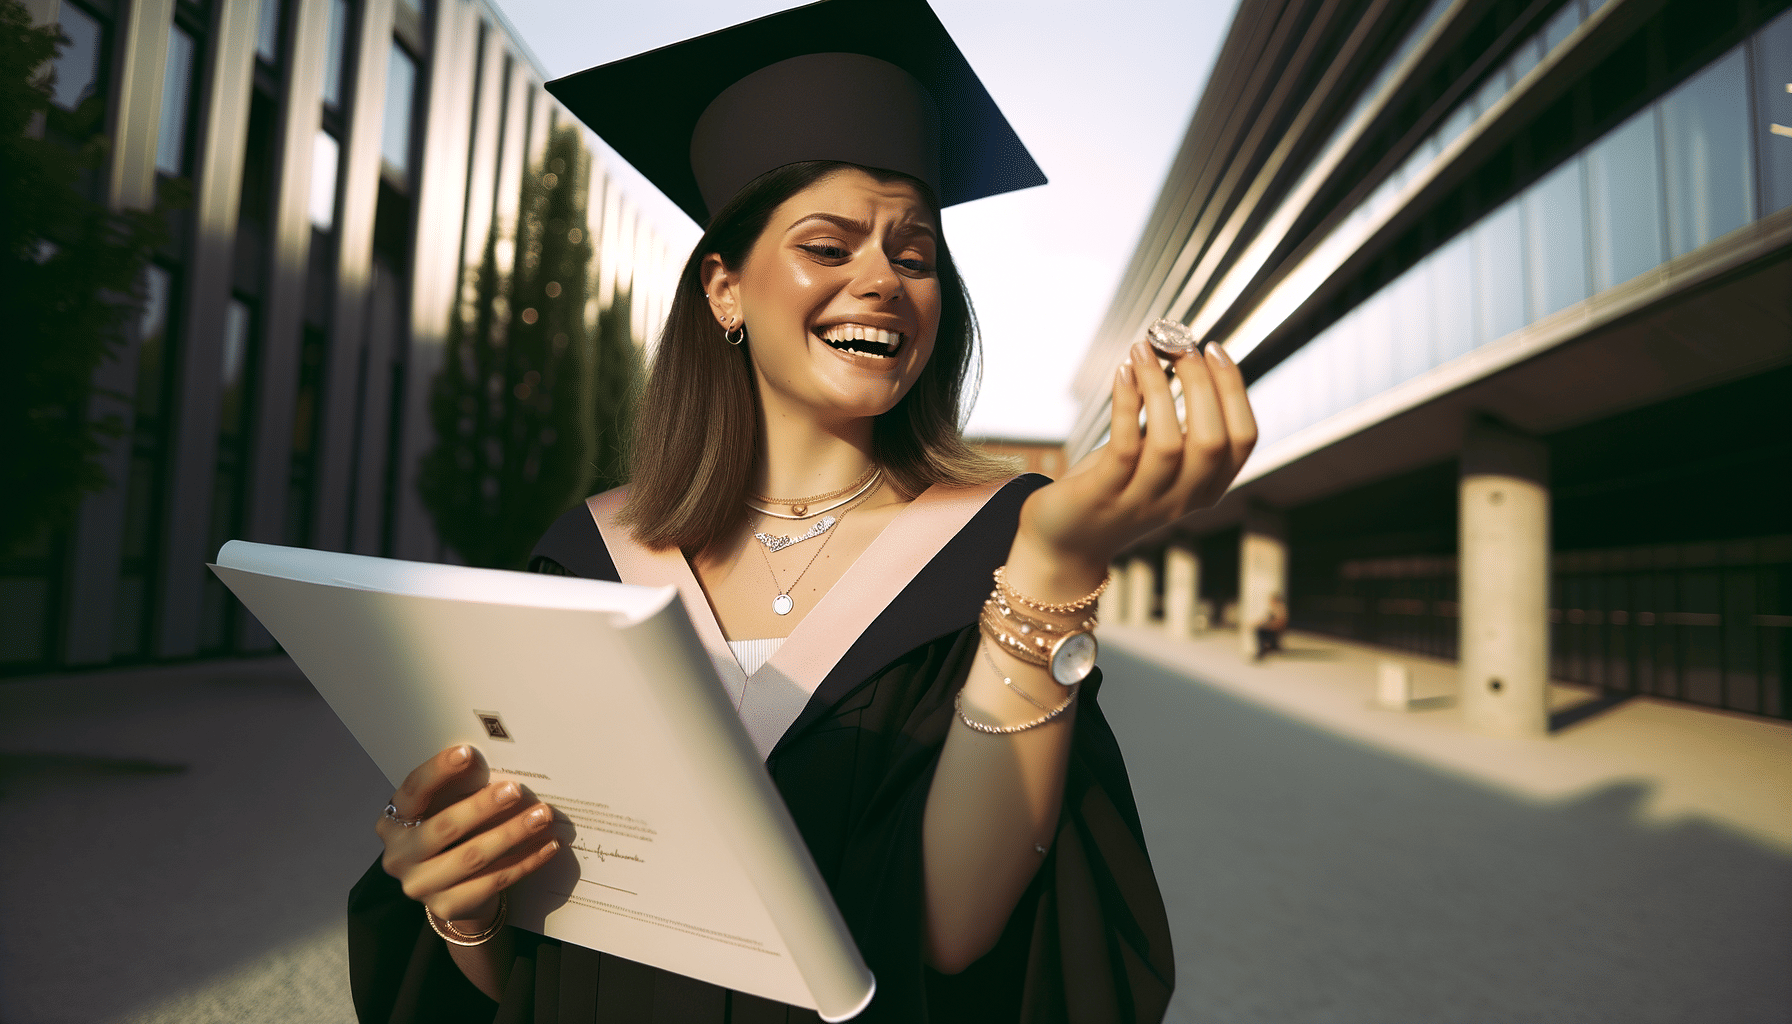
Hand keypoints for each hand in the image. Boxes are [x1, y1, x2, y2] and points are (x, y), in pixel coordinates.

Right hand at [377, 744, 562, 929]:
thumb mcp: (442, 809)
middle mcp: (399, 856)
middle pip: (444, 827)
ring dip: (512, 834)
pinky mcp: (447, 906)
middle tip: (516, 790)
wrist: (448, 889)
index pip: (413, 791)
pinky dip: (525, 861)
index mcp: (392, 822)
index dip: (439, 771)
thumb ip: (457, 789)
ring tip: (542, 816)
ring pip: (472, 857)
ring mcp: (421, 886)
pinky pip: (493, 882)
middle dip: (483, 806)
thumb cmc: (449, 835)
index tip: (467, 753)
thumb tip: (493, 763)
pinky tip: (548, 845)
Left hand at [1015, 338, 1255, 581]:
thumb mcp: (1155, 459)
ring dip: (1159, 387)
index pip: (1243, 439)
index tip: (1214, 349)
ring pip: (1169, 443)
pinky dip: (1127, 403)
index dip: (1234, 389)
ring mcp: (1142, 502)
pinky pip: (1124, 447)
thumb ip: (1177, 423)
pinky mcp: (1103, 497)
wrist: (1064, 543)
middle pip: (1212, 440)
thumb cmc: (1112, 487)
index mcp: (1205, 488)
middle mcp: (1181, 499)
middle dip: (1201, 383)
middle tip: (1178, 344)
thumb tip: (1184, 357)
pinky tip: (1123, 372)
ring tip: (1144, 349)